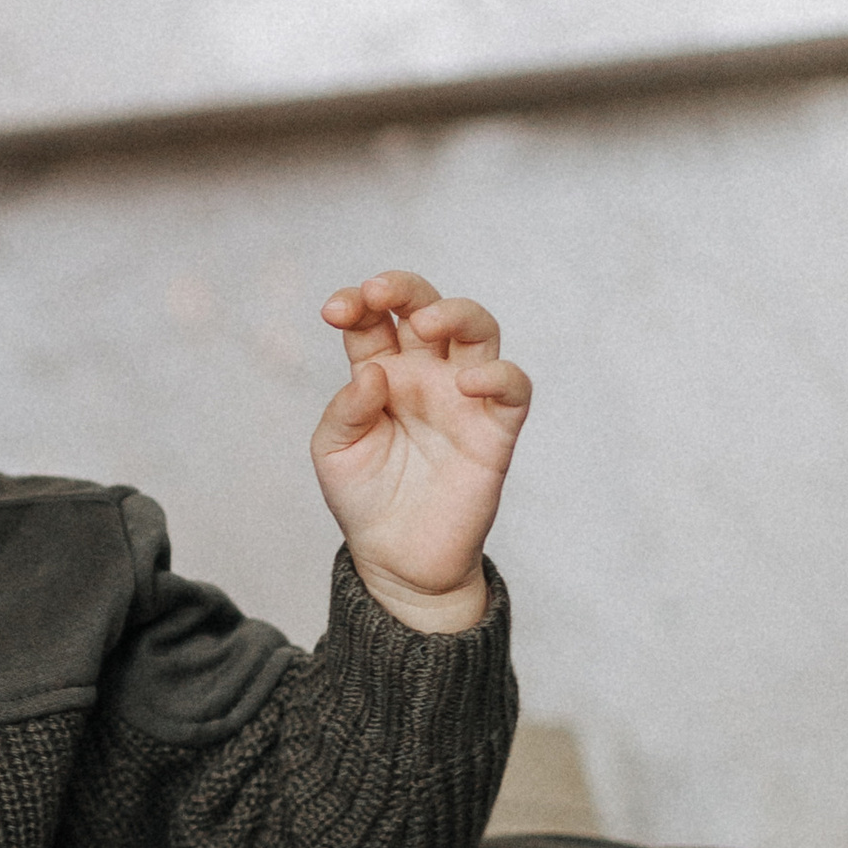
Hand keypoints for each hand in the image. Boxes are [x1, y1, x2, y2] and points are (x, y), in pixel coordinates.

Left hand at [311, 270, 530, 633]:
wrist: (397, 559)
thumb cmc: (364, 498)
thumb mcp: (333, 452)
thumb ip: (345, 411)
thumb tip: (373, 374)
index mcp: (381, 371)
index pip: (373, 318)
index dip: (356, 302)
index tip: (335, 310)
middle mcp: (424, 374)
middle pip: (427, 308)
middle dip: (405, 288)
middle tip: (377, 293)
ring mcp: (462, 398)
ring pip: (478, 331)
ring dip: (457, 312)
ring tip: (429, 323)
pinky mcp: (495, 430)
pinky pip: (513, 388)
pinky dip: (499, 375)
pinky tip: (466, 381)